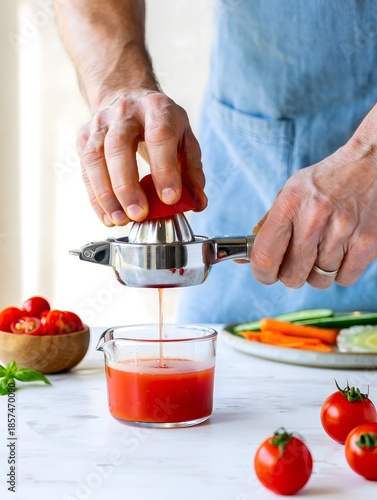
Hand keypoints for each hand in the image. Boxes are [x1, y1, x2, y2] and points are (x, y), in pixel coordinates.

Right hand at [77, 90, 206, 225]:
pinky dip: (95, 198)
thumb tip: (197, 203)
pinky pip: (86, 171)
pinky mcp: (84, 139)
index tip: (170, 198)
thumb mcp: (185, 139)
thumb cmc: (160, 123)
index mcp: (156, 108)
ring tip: (121, 220)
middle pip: (118, 146)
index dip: (164, 169)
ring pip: (95, 158)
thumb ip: (192, 171)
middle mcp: (124, 112)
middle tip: (139, 214)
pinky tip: (108, 216)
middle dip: (127, 185)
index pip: (159, 136)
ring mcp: (100, 124)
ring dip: (106, 194)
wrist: (127, 97)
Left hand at [250, 104, 376, 288]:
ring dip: (317, 273)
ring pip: (319, 280)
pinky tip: (339, 253)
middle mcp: (314, 219)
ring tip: (321, 251)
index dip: (261, 274)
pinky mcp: (367, 242)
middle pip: (292, 276)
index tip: (264, 274)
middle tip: (294, 265)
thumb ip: (267, 226)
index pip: (264, 256)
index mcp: (289, 205)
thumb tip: (244, 259)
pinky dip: (340, 273)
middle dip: (289, 276)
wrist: (367, 164)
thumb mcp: (288, 193)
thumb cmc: (322, 182)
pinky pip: (344, 279)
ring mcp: (342, 232)